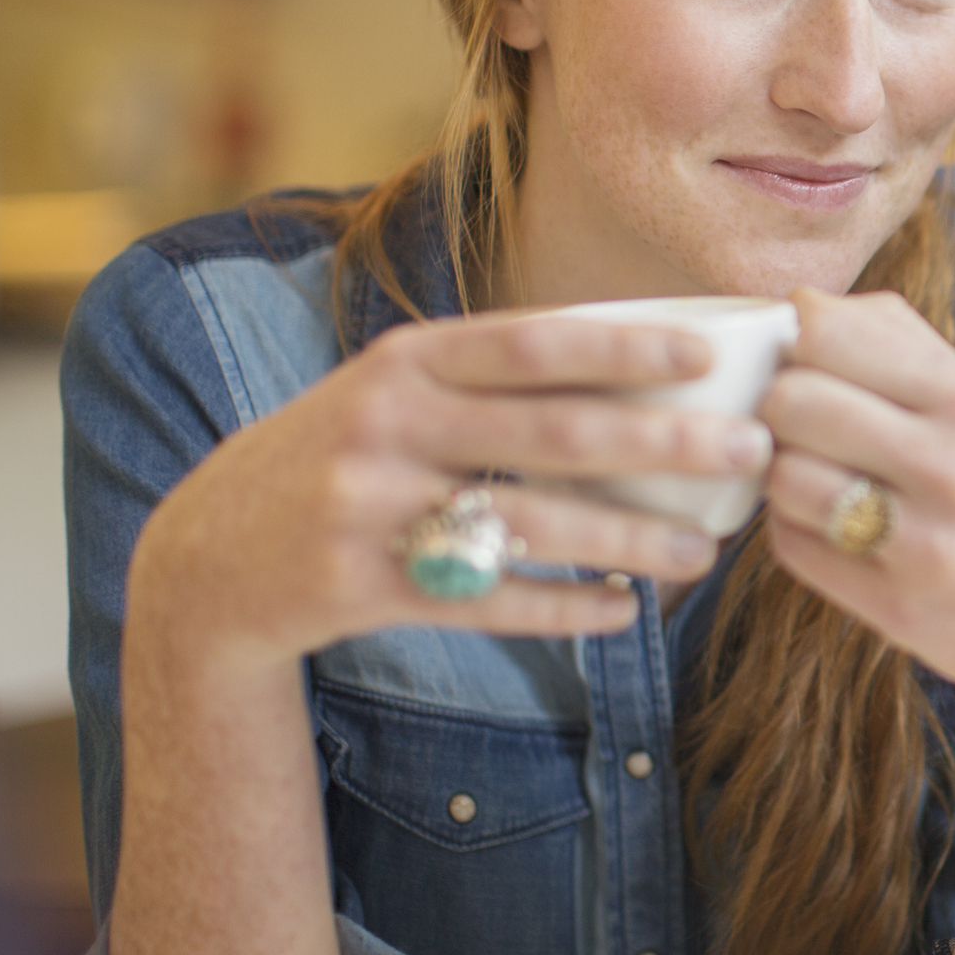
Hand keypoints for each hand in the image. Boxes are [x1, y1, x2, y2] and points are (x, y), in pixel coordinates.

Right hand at [128, 312, 770, 667]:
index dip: (623, 348)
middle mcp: (387, 422)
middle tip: (748, 453)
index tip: (709, 358)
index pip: (532, 342)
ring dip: (630, 542)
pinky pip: (488, 602)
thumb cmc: (347, 457)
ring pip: (531, 526)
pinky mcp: (358, 585)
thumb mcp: (401, 394)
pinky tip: (623, 612)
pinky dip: (563, 608)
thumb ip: (496, 382)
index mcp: (409, 360)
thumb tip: (648, 369)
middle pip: (552, 433)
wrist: (206, 557)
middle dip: (663, 444)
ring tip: (704, 552)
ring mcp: (369, 506)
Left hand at [759, 289, 954, 793]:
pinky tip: (830, 527)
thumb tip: (801, 305)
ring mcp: (922, 541)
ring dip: (783, 475)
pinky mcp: (895, 605)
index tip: (807, 365)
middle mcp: (950, 465)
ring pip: (782, 476)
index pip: (826, 332)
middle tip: (800, 429)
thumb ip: (901, 346)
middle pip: (792, 402)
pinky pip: (792, 545)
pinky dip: (795, 529)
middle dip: (778, 411)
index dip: (796, 344)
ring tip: (814, 478)